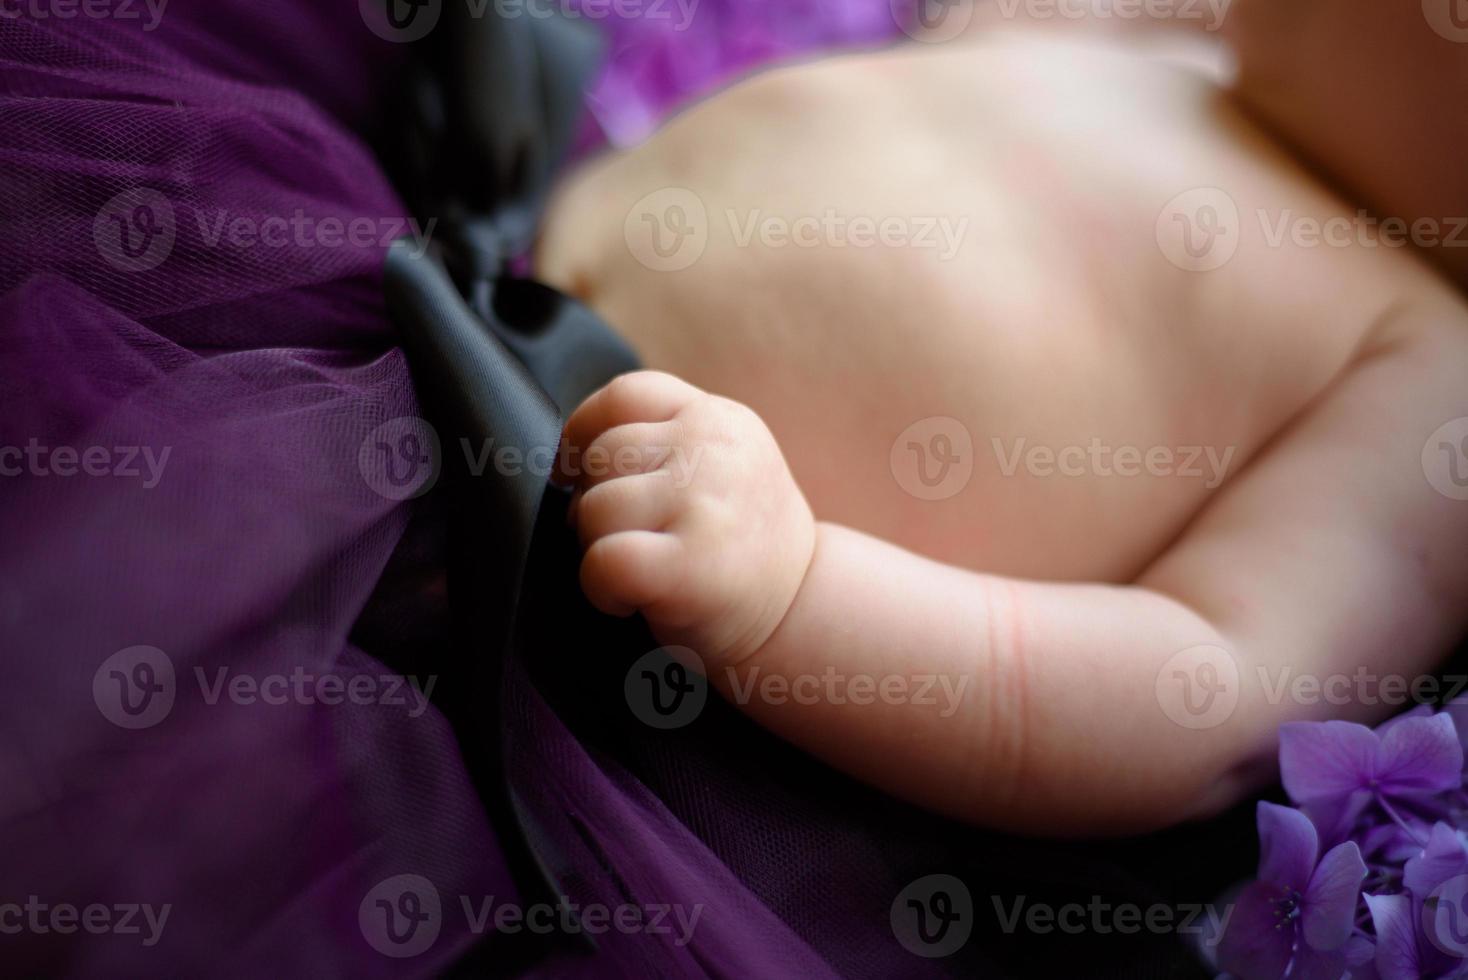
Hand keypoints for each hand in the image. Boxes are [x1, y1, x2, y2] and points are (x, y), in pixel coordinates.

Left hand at [557, 371, 816, 668]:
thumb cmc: (743, 548)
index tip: (582, 474)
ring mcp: (702, 502)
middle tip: (635, 540)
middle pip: (601, 456)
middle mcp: (713, 448)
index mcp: (718, 418)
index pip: (626, 395)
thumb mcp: (723, 467)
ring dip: (600, 548)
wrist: (804, 614)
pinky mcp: (688, 564)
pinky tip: (632, 598)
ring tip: (644, 569)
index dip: (587, 433)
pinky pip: (602, 560)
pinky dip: (602, 587)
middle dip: (597, 502)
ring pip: (594, 508)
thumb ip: (665, 443)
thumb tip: (567, 454)